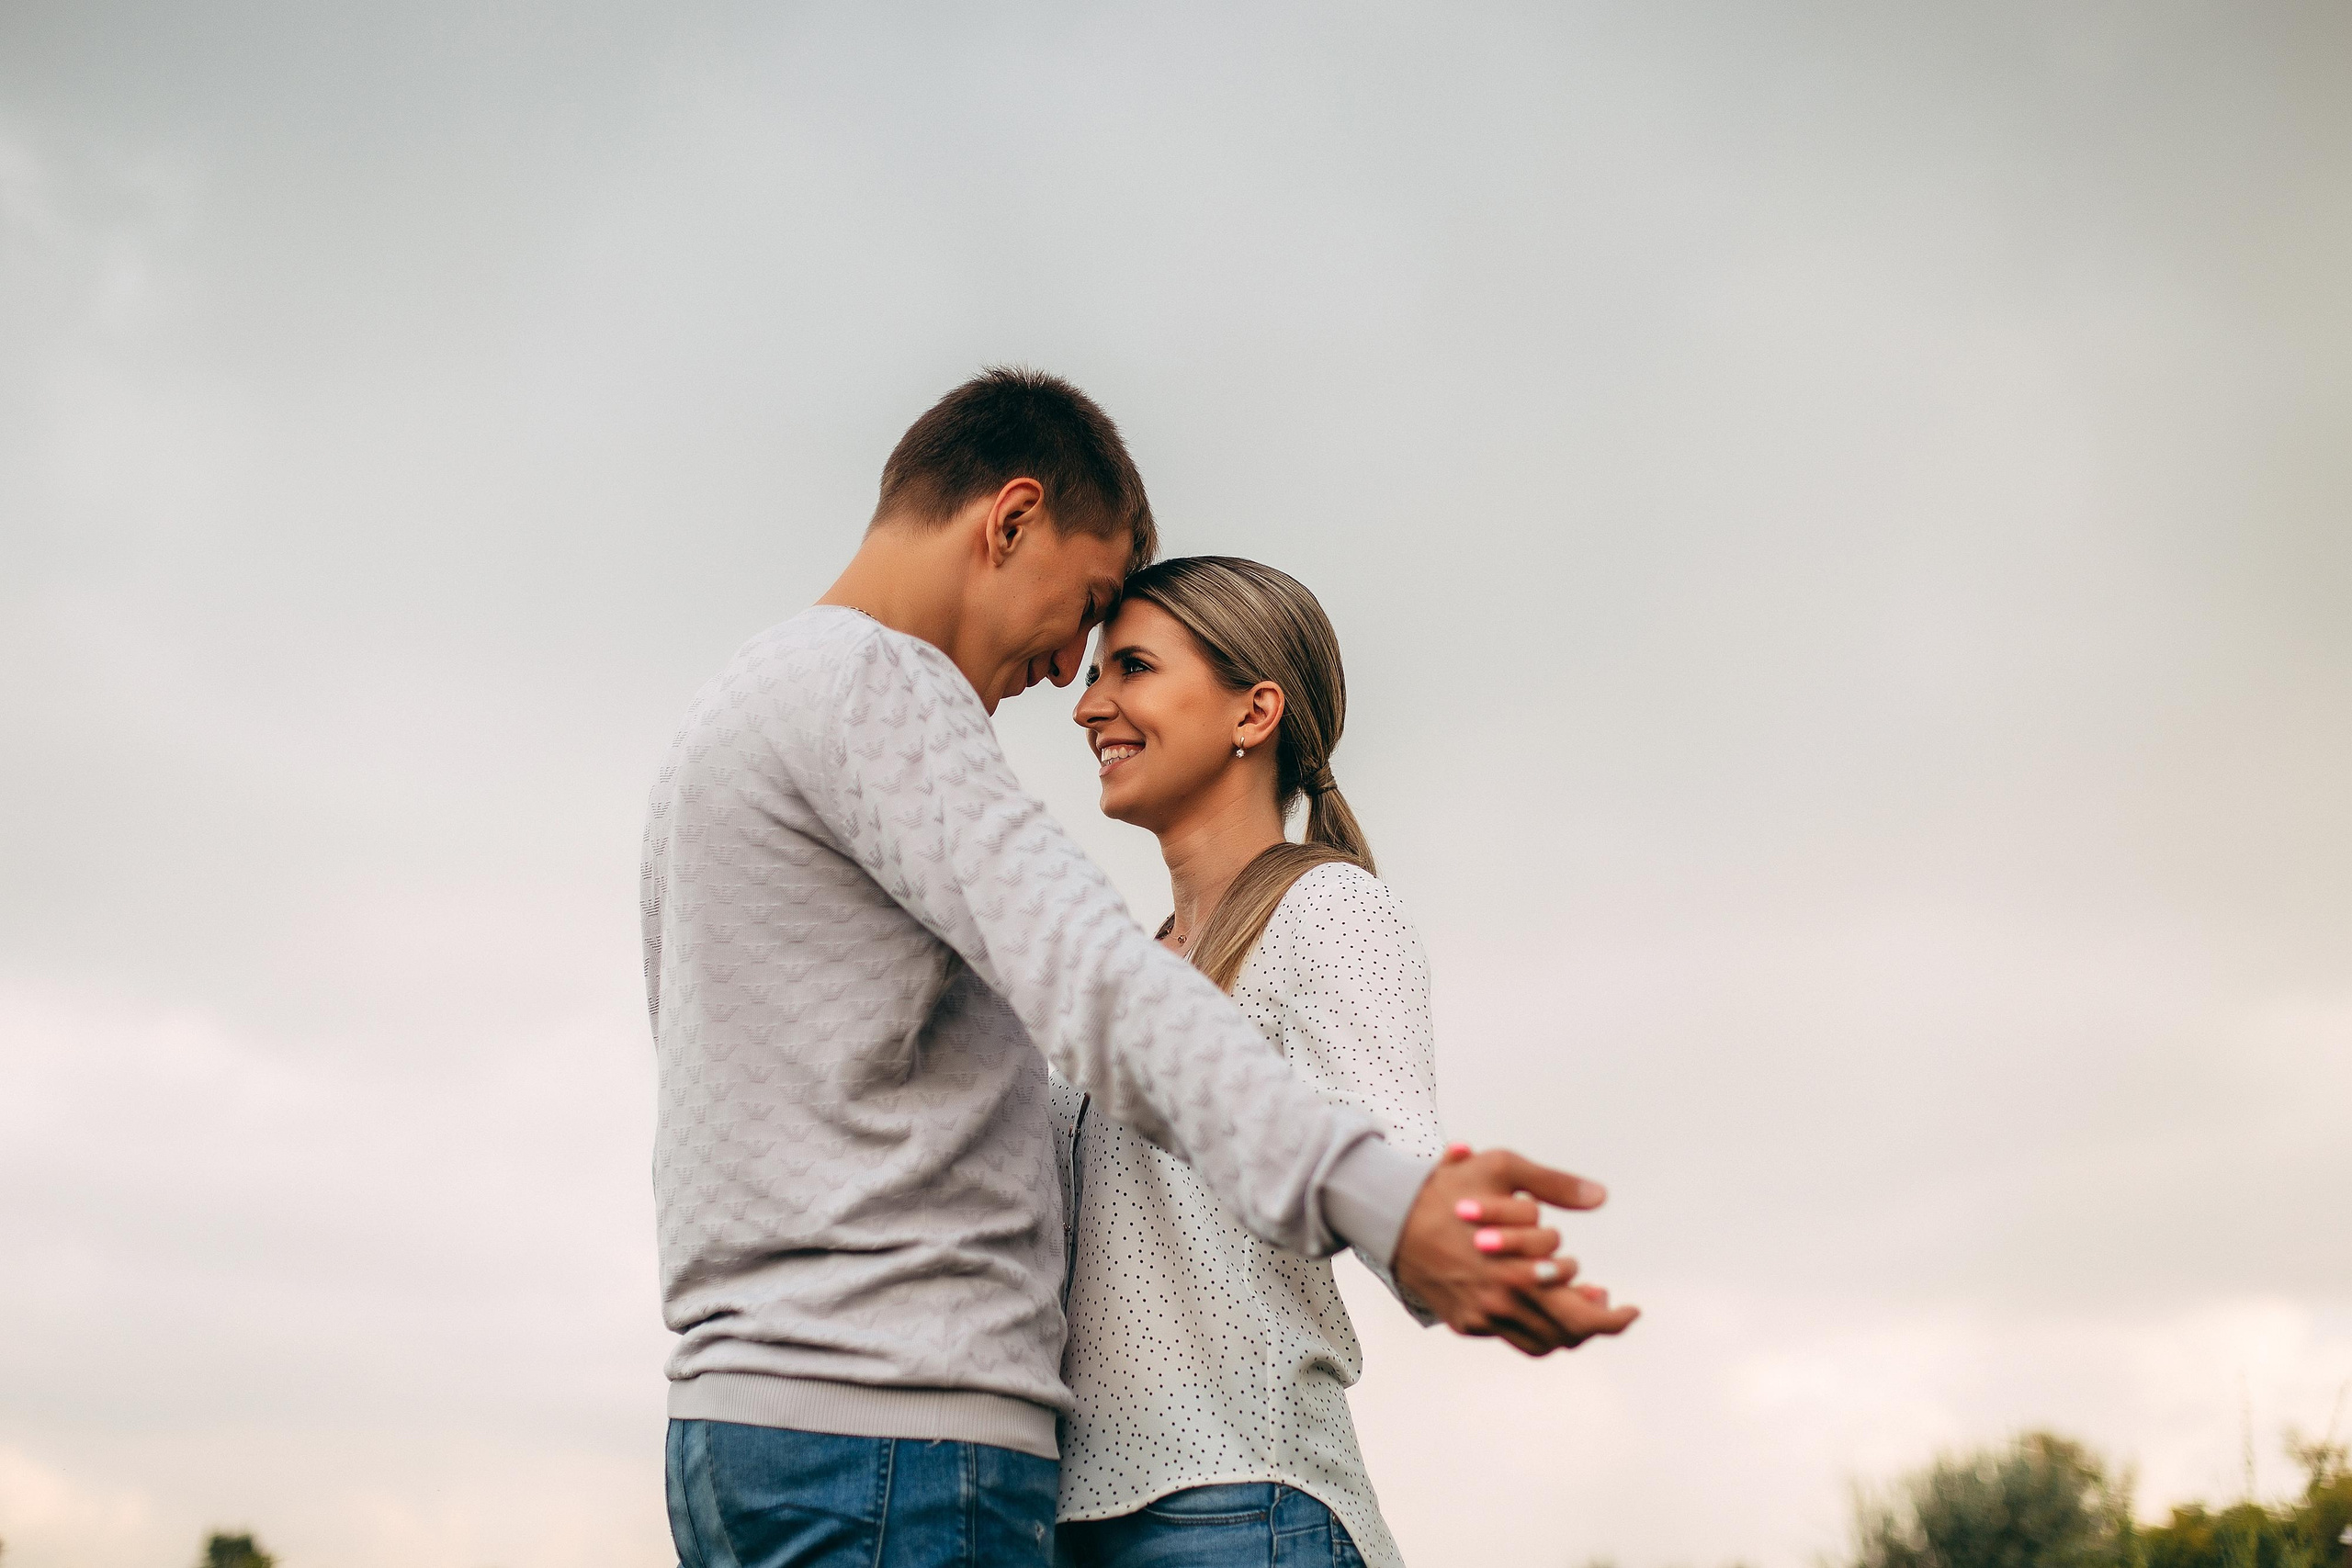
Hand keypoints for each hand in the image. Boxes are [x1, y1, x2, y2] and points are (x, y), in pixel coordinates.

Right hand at [1391, 1143, 1640, 1355]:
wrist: (1391, 1215)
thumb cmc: (1450, 1189)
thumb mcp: (1504, 1169)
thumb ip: (1555, 1185)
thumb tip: (1600, 1197)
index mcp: (1519, 1276)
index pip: (1582, 1319)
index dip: (1614, 1320)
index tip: (1630, 1308)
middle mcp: (1501, 1306)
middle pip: (1565, 1337)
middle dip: (1595, 1323)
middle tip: (1606, 1300)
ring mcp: (1479, 1318)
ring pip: (1539, 1342)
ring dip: (1563, 1326)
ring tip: (1577, 1298)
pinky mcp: (1463, 1322)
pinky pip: (1509, 1334)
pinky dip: (1530, 1321)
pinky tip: (1536, 1294)